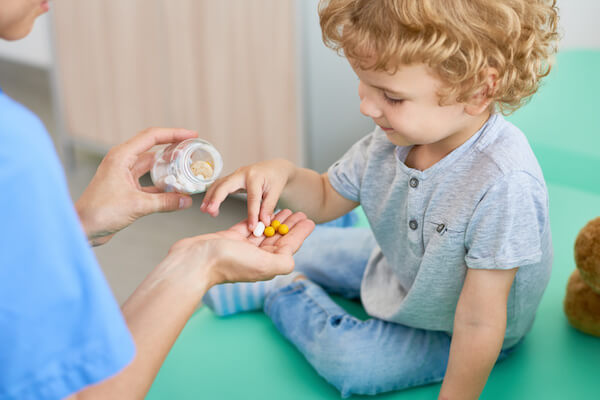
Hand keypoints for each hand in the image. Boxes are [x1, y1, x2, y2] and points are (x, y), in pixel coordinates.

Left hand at [76, 128, 198, 245]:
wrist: (82, 228)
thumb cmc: (99, 212)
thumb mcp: (137, 205)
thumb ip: (165, 202)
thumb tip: (186, 201)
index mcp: (121, 156)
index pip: (152, 136)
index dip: (174, 133)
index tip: (192, 135)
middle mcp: (122, 162)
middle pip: (153, 149)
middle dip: (174, 149)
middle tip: (192, 152)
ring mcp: (123, 175)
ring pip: (152, 167)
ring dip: (168, 169)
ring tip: (186, 170)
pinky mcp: (126, 189)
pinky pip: (149, 183)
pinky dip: (162, 186)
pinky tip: (175, 191)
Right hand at [165, 209, 314, 290]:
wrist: (194, 262)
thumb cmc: (227, 263)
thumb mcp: (262, 264)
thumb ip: (282, 261)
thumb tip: (291, 257)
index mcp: (267, 263)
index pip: (289, 246)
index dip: (300, 233)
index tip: (310, 220)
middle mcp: (257, 257)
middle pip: (278, 238)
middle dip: (290, 226)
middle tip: (300, 212)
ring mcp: (243, 248)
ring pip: (264, 232)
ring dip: (275, 221)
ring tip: (285, 209)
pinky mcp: (230, 239)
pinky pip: (248, 227)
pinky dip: (256, 219)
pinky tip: (263, 212)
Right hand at [200, 159, 294, 230]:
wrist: (274, 167)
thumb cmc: (276, 178)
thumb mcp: (276, 192)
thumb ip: (268, 207)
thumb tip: (263, 222)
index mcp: (256, 177)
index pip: (252, 198)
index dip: (251, 214)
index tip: (251, 227)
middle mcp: (243, 174)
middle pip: (225, 185)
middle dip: (216, 198)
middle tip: (210, 211)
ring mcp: (236, 175)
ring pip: (219, 184)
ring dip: (210, 196)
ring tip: (205, 210)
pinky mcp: (232, 178)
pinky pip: (219, 185)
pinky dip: (212, 194)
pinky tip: (208, 205)